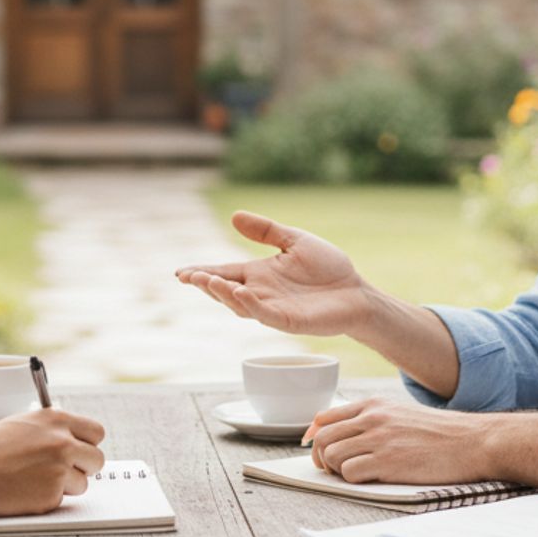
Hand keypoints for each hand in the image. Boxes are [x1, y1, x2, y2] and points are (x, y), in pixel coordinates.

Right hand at [0, 407, 106, 515]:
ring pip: (82, 483)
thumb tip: (73, 439)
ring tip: (35, 479)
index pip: (96, 432)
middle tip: (63, 470)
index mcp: (57, 420)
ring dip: (64, 485)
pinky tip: (26, 490)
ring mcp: (59, 470)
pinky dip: (47, 498)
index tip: (79, 450)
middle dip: (83, 467)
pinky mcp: (51, 495)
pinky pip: (61, 500)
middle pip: (97, 460)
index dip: (87, 444)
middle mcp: (63, 442)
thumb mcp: (24, 424)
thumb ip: (52, 430)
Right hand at [174, 211, 372, 335]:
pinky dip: (249, 304)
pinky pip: (263, 314)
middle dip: (205, 283)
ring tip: (207, 280)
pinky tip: (239, 292)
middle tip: (188, 276)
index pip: (224, 273)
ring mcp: (272, 308)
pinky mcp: (288, 321)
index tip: (181, 272)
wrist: (357, 292)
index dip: (202, 272)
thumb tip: (234, 216)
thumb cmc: (329, 269)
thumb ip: (266, 231)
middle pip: (225, 290)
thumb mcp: (294, 241)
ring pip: (239, 304)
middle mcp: (261, 292)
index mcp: (259, 274)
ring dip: (222, 293)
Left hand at [305, 398, 506, 484]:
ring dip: (337, 471)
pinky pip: (349, 473)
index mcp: (373, 405)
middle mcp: (372, 418)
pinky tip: (370, 480)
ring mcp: (379, 439)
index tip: (313, 449)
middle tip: (333, 470)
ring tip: (355, 475)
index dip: (313, 436)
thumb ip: (373, 420)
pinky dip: (353, 481)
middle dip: (321, 458)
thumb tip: (345, 436)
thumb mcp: (402, 414)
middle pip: (322, 437)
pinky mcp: (388, 462)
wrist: (473, 441)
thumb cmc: (441, 433)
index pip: (324, 416)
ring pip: (331, 455)